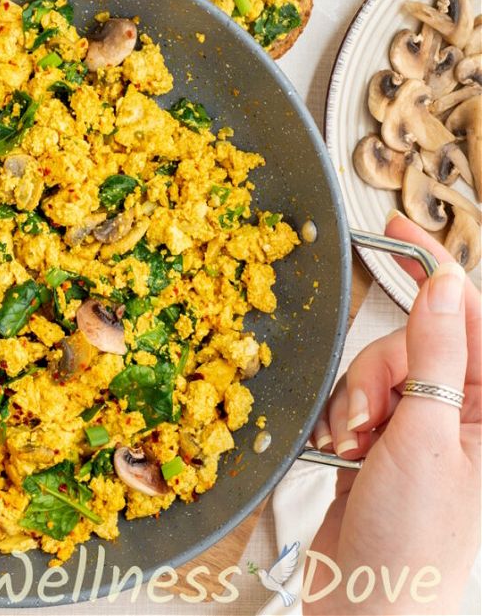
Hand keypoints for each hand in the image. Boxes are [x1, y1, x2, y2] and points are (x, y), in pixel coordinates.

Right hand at [305, 213, 479, 613]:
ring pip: (375, 370)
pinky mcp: (381, 440)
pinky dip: (339, 418)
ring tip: (352, 446)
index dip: (436, 268)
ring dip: (354, 401)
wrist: (371, 602)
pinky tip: (341, 453)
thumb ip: (436, 356)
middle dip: (378, 372)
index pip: (470, 317)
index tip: (398, 229)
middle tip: (369, 418)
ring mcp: (420, 426)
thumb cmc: (416, 540)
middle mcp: (460, 412)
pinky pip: (353, 399)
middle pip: (411, 343)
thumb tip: (445, 284)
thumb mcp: (429, 438)